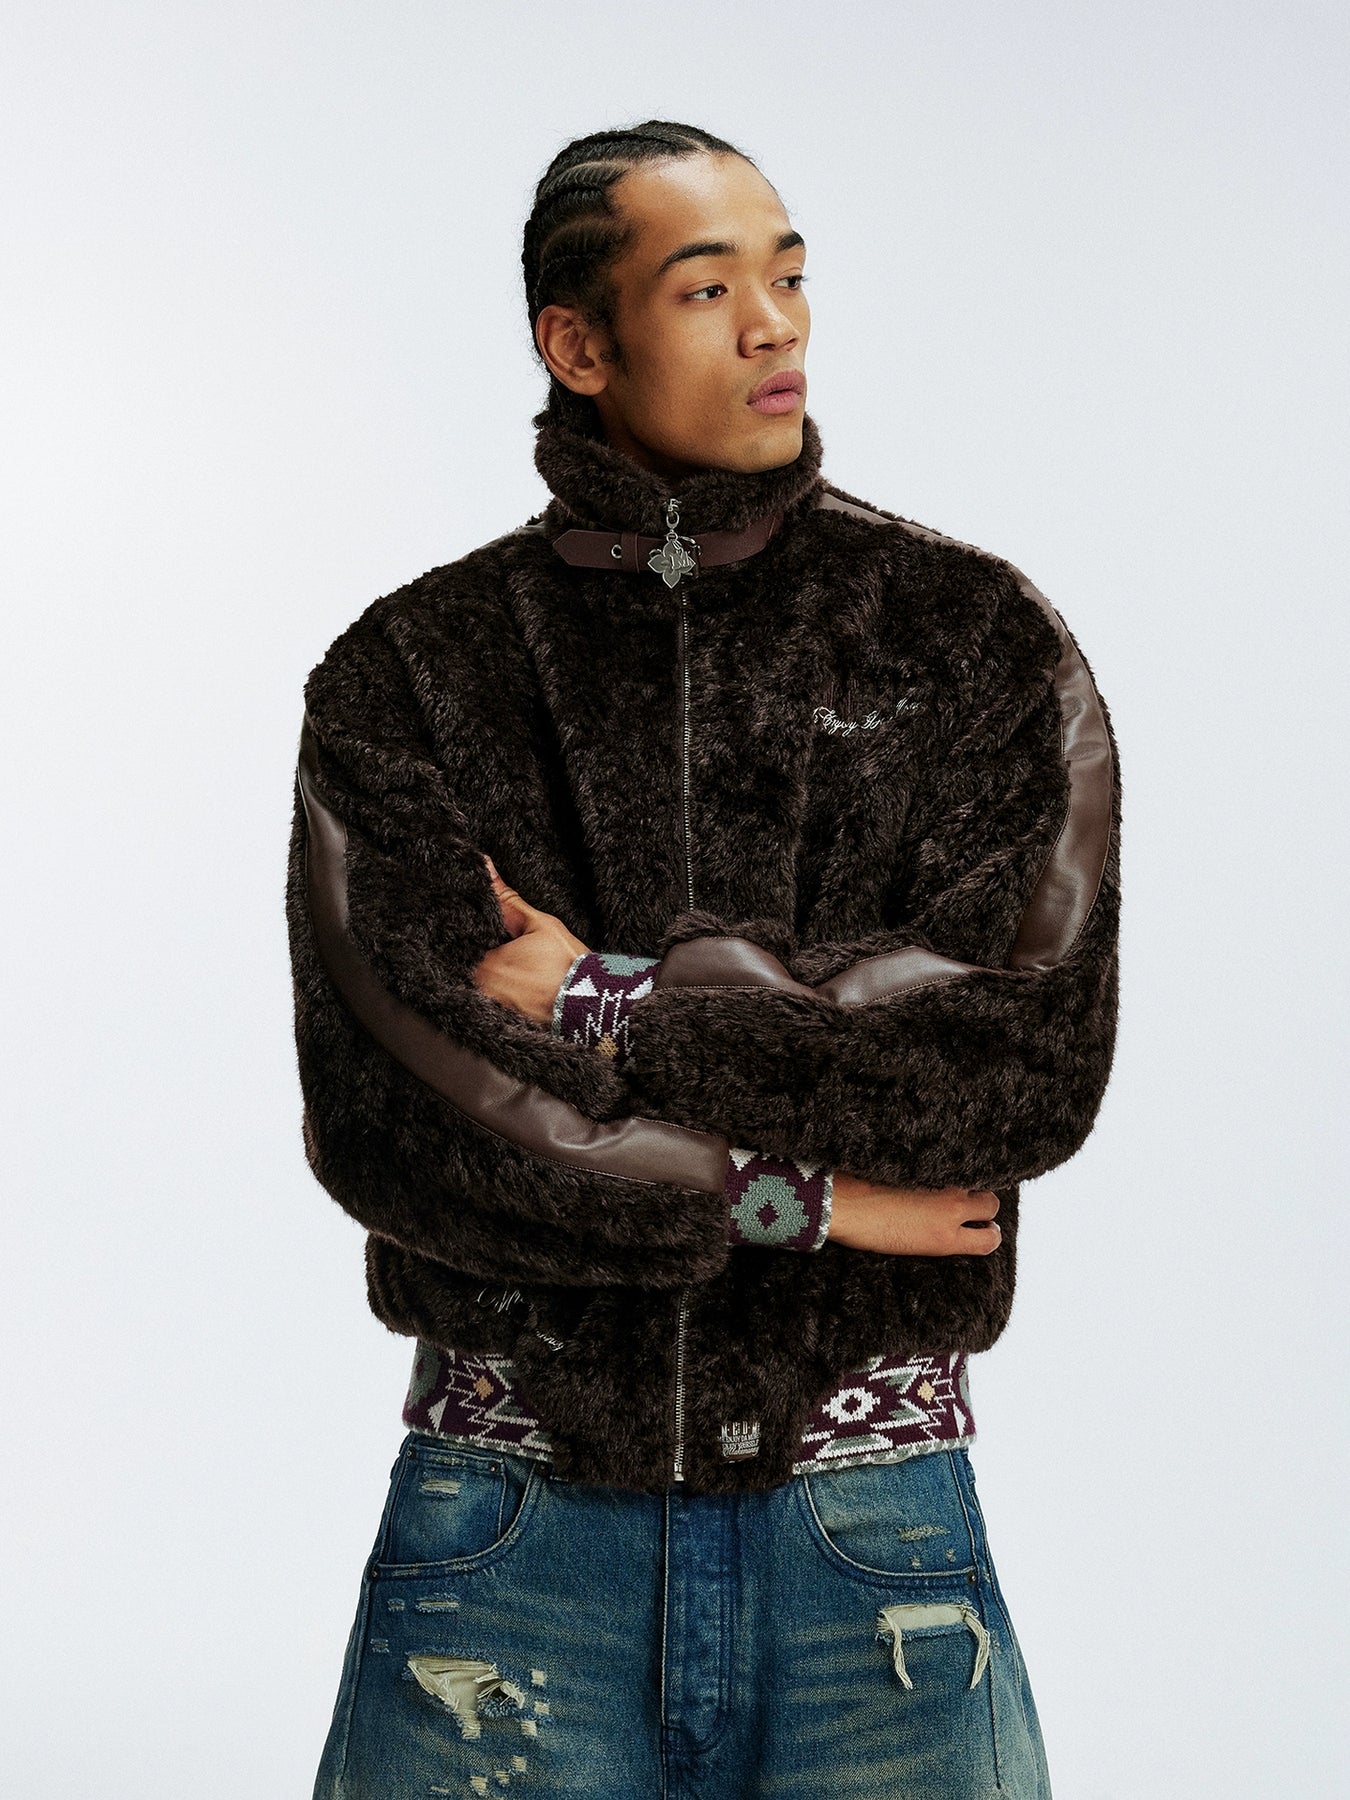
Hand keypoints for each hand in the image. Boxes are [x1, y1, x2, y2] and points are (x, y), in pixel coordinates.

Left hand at [472, 855, 588, 1026]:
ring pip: (484, 985)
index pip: (463, 945)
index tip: (486, 929)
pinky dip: (504, 991)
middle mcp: (484, 993)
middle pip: (471, 966)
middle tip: (507, 946)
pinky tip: (521, 982)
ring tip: (517, 964)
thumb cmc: (568, 964)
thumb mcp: (540, 924)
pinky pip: (497, 1002)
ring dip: (493, 974)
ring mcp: (496, 1011)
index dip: (473, 934)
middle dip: (482, 953)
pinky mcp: (510, 1023)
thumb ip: (508, 899)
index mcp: (485, 967)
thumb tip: (484, 867)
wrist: (596, 1003)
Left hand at [828, 1171, 1001, 1256]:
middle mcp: (949, 1209)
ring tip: (950, 1189)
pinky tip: (934, 1172)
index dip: (989, 1235)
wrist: (841, 1204)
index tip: (983, 1230)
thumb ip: (938, 1237)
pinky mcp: (925, 1163)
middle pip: (991, 1203)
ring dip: (968, 1185)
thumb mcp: (911, 1248)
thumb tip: (951, 1229)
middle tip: (971, 1207)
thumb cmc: (867, 1231)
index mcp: (943, 1239)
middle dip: (985, 1206)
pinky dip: (948, 1170)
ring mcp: (939, 1183)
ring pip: (975, 1181)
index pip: (990, 1239)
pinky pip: (951, 1164)